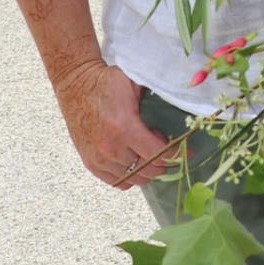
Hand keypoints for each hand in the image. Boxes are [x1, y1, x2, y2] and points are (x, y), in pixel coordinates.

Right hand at [50, 57, 177, 188]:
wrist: (76, 84)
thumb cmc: (107, 82)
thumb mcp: (137, 85)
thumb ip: (157, 102)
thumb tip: (181, 113)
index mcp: (124, 129)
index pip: (159, 156)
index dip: (177, 153)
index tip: (187, 148)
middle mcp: (111, 149)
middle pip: (149, 172)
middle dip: (164, 162)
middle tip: (165, 146)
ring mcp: (98, 159)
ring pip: (134, 179)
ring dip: (147, 169)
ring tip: (147, 150)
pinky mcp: (90, 163)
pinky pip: (117, 182)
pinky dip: (130, 176)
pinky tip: (134, 159)